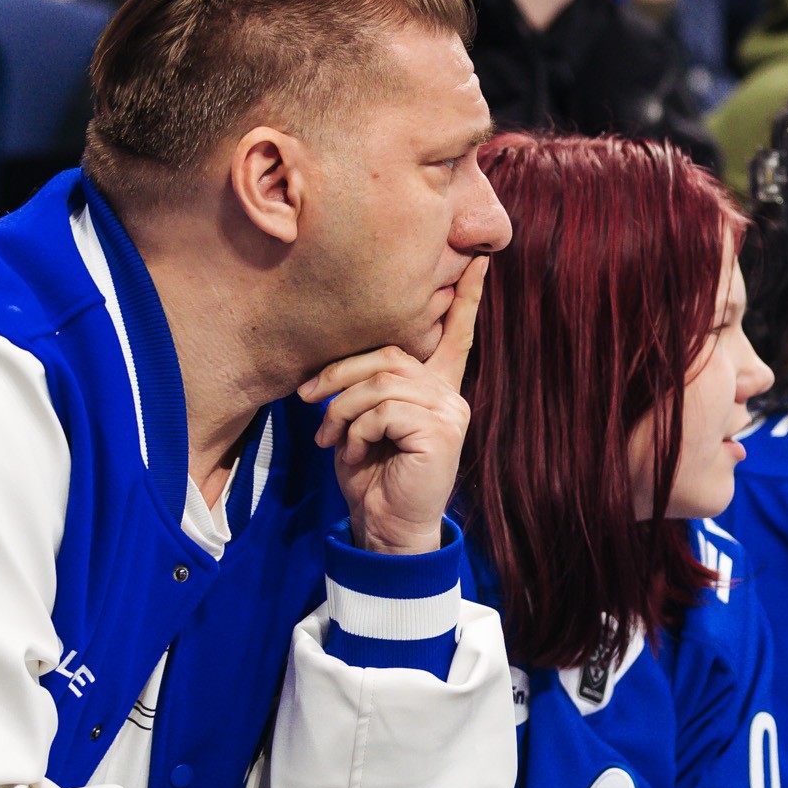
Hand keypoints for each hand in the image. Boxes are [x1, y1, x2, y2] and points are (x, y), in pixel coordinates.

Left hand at [299, 258, 485, 555]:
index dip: (468, 298)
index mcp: (438, 387)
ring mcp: (448, 412)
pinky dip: (357, 431)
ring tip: (331, 439)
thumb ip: (369, 388)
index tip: (480, 260)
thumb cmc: (374, 476)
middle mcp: (449, 395)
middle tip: (307, 397)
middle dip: (340, 372)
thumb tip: (338, 368)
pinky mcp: (440, 431)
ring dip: (342, 411)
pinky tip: (357, 454)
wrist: (386, 527)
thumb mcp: (365, 422)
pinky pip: (383, 410)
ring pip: (381, 382)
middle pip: (390, 354)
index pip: (457, 334)